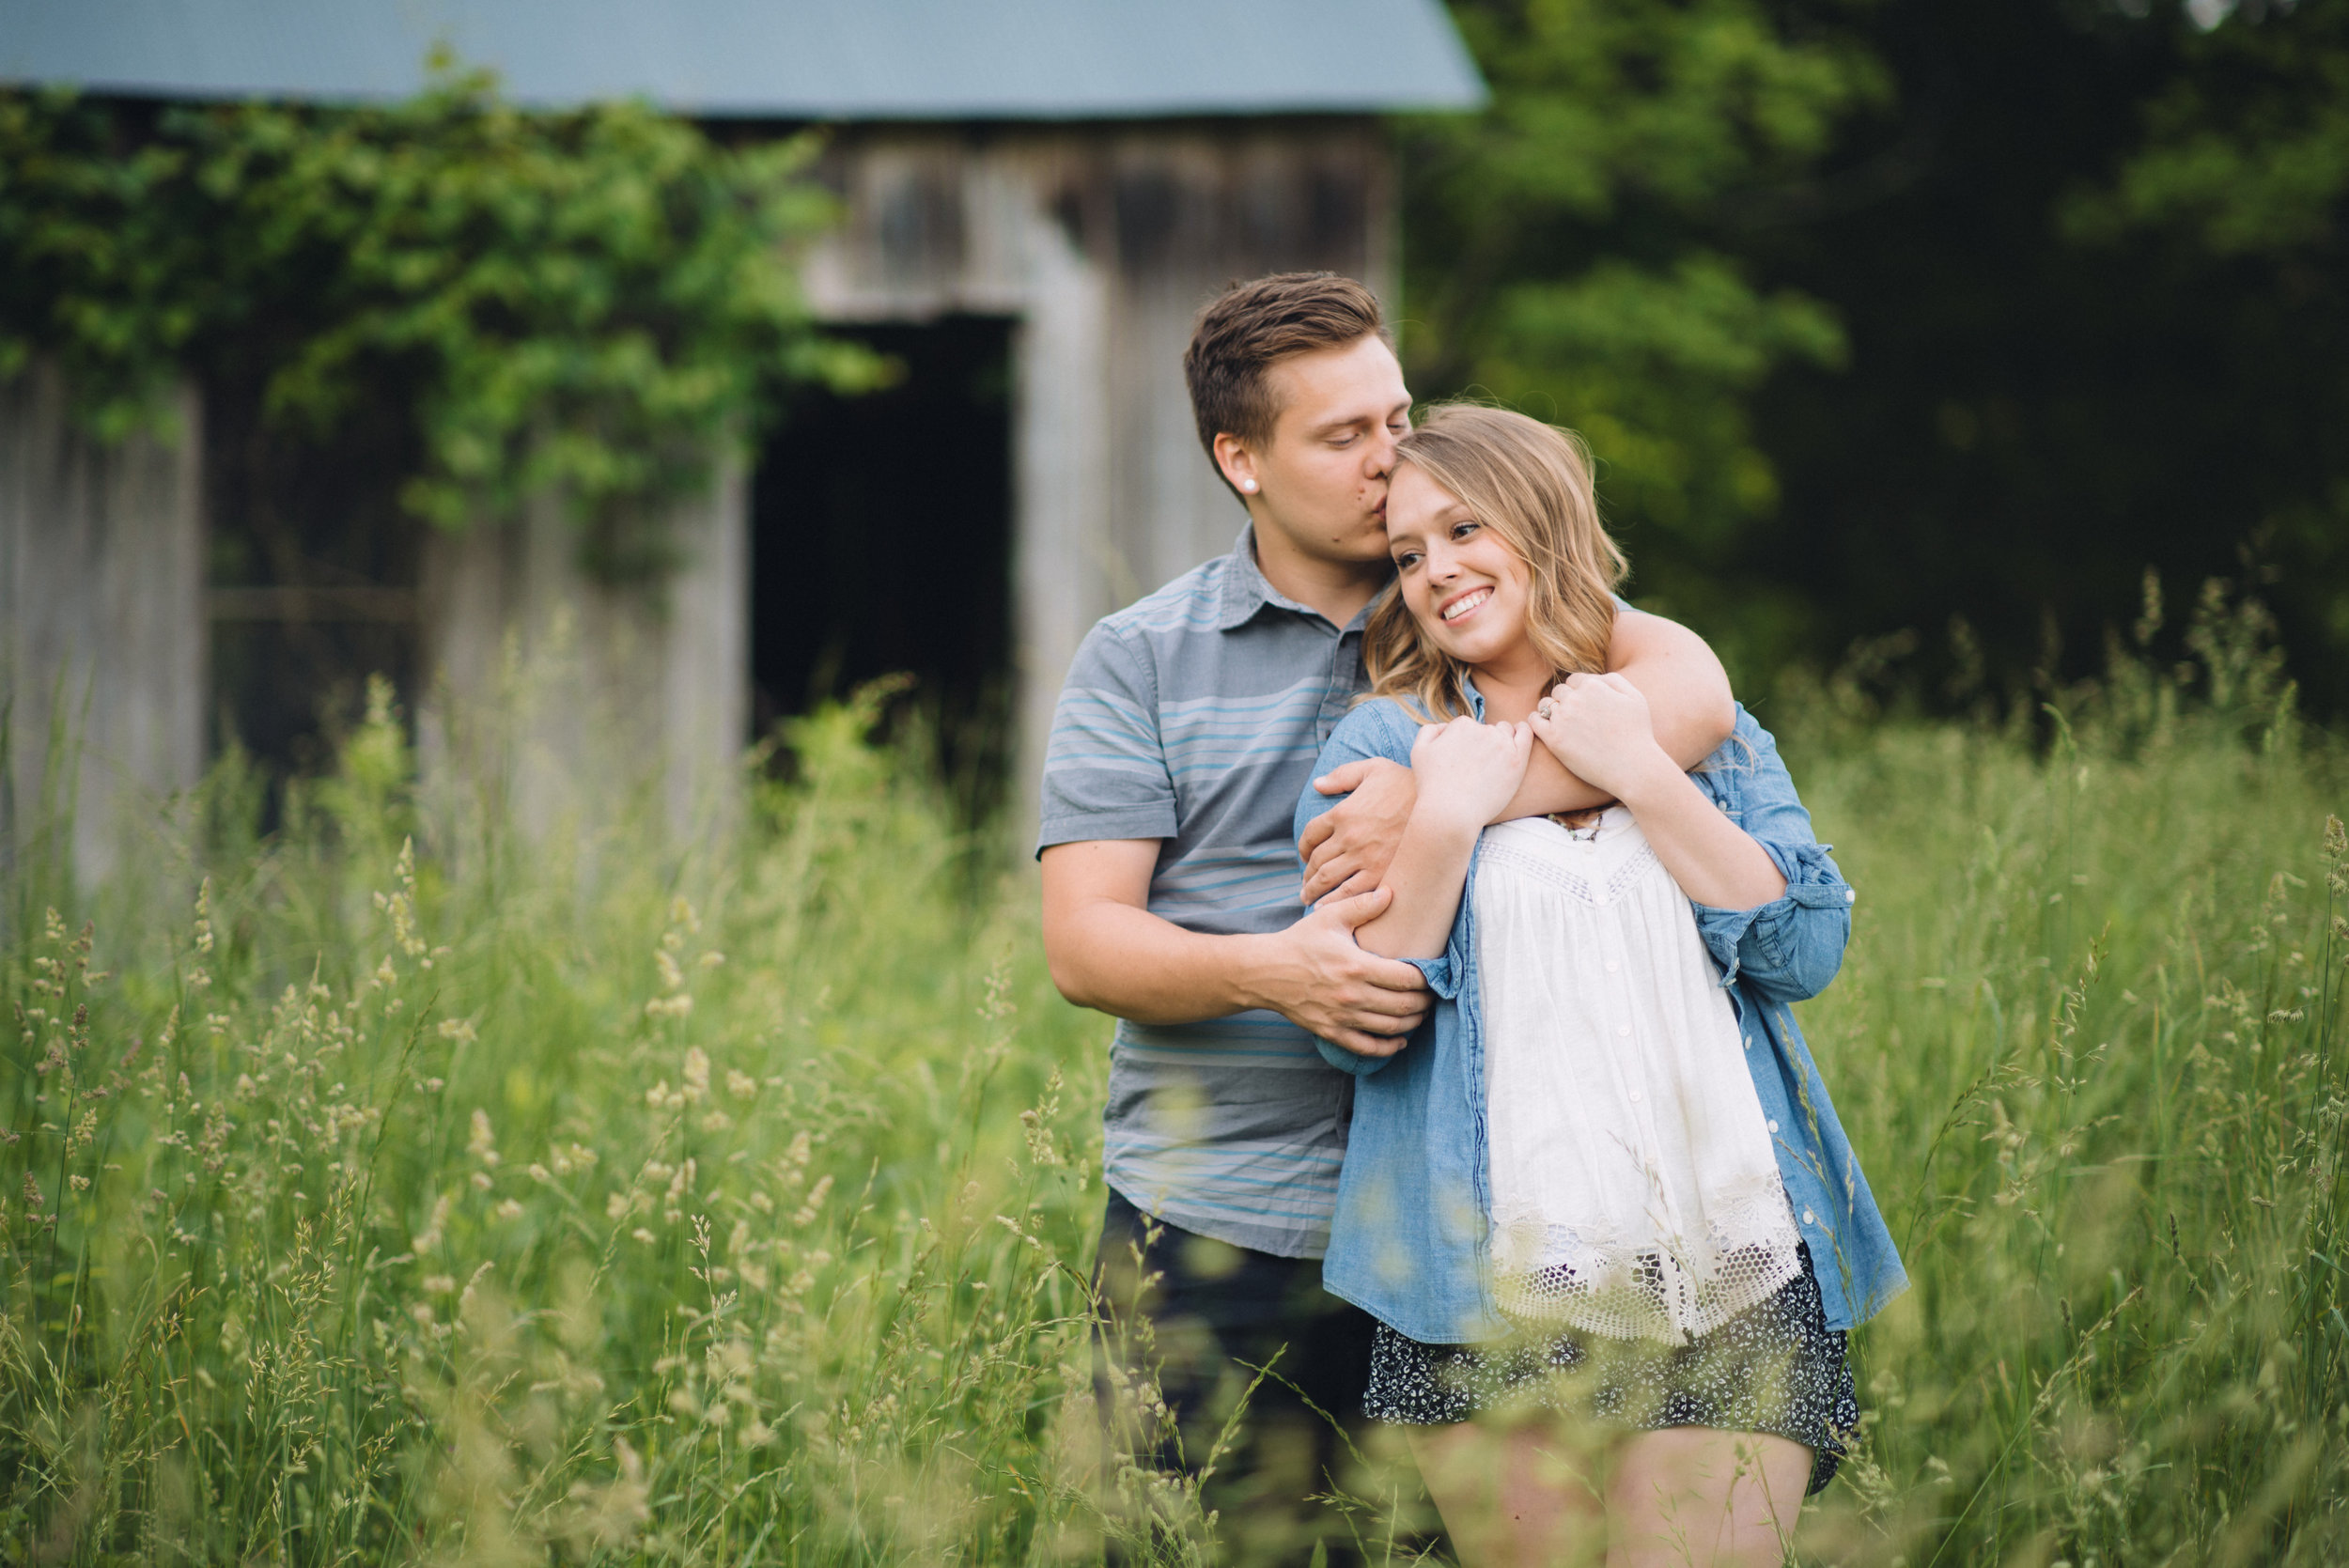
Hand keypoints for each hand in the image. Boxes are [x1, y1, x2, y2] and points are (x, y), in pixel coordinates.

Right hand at [1255, 887, 1430, 1056]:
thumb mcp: (1329, 916)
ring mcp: (1342, 1017)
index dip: (1427, 979)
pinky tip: (1400, 1039)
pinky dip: (1389, 1047)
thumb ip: (1362, 904)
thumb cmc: (1300, 941)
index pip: (1407, 978)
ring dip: (1413, 1022)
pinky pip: (1368, 1048)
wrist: (1266, 971)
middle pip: (1405, 1006)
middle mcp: (1352, 995)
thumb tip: (1391, 892)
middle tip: (1432, 995)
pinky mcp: (1332, 1032)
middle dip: (1425, 1002)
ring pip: (1391, 1028)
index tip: (1433, 974)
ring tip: (1420, 1013)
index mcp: (1357, 966)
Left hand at [1300, 758, 1417, 905]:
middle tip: (1305, 883)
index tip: (1305, 855)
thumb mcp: (1374, 769)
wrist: (1440, 805)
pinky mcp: (1380, 874)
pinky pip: (1349, 892)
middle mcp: (1348, 837)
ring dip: (1313, 891)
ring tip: (1309, 898)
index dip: (1303, 847)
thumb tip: (1318, 784)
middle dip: (1307, 874)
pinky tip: (1326, 907)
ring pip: (1327, 879)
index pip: (1310, 835)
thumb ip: (1343, 775)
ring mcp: (1363, 857)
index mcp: (1342, 812)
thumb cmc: (1408, 783)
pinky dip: (1333, 902)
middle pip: (1316, 860)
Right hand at [1408, 716, 1533, 831]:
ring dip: (1501, 741)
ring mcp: (1502, 744)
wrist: (1450, 813)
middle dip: (1483, 743)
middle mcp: (1483, 730)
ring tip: (1492, 763)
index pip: (1468, 726)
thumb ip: (1431, 730)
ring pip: (1506, 732)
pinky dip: (1523, 732)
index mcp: (1461, 725)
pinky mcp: (1517, 760)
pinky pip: (1526, 735)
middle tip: (1476, 767)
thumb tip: (1447, 727)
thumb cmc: (1432, 786)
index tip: (1463, 762)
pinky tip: (1520, 737)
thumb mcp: (1419, 751)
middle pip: (1488, 729)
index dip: (1465, 744)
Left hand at [1527, 672, 1675, 803]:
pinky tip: (1547, 728)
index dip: (1579, 692)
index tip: (1585, 706)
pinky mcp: (1553, 739)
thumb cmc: (1637, 733)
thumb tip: (1592, 678)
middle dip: (1566, 701)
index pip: (1574, 680)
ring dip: (1550, 710)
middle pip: (1559, 691)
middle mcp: (1574, 699)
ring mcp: (1562, 719)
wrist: (1632, 767)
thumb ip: (1613, 680)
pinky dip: (1537, 721)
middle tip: (1576, 717)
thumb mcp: (1635, 697)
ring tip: (1562, 723)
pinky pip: (1533, 721)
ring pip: (1545, 705)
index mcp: (1592, 686)